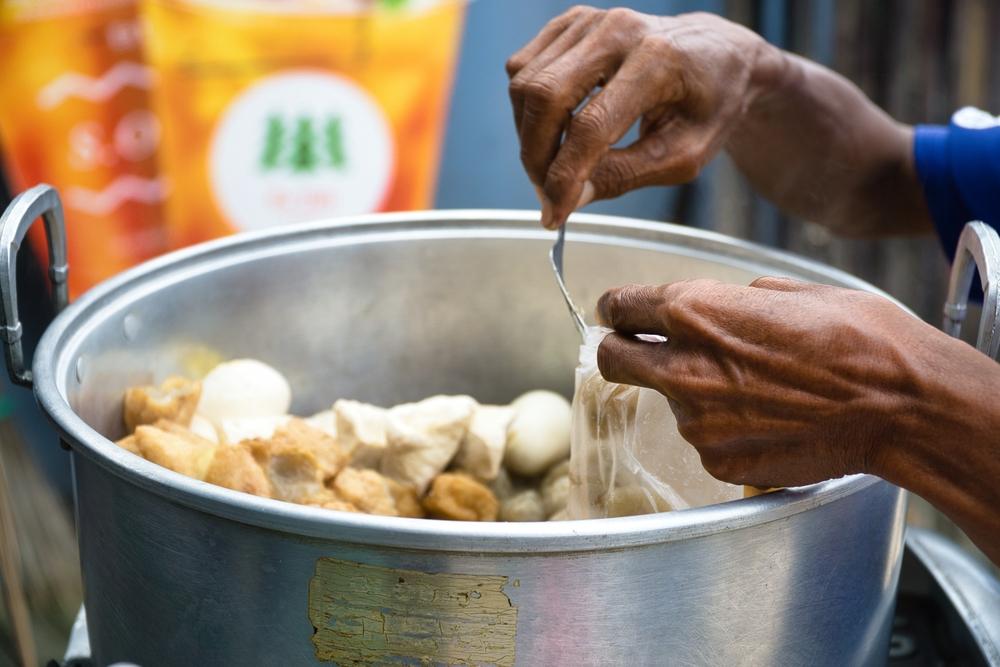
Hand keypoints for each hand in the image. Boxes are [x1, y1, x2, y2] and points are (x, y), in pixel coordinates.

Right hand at [507, 7, 777, 227]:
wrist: (719, 56)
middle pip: (545, 97)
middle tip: (547, 193)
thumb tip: (571, 197)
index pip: (591, 126)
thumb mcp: (684, 155)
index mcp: (658, 61)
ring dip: (529, 135)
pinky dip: (529, 109)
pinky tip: (555, 129)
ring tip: (555, 164)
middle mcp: (618, 30)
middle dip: (536, 156)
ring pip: (526, 84)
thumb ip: (626, 176)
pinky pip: (525, 69)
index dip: (564, 177)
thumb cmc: (710, 107)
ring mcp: (591, 20)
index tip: (553, 215)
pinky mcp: (572, 23)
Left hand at [595, 277, 942, 487]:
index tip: (622, 313)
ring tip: (756, 390)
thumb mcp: (792, 292)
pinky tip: (770, 420)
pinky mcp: (718, 461)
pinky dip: (726, 429)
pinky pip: (705, 439)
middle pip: (613, 359)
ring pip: (670, 402)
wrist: (902, 407)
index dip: (619, 308)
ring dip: (694, 393)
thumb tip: (725, 302)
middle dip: (623, 350)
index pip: (618, 306)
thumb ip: (737, 298)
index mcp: (695, 312)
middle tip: (647, 350)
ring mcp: (697, 422)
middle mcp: (683, 367)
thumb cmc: (858, 339)